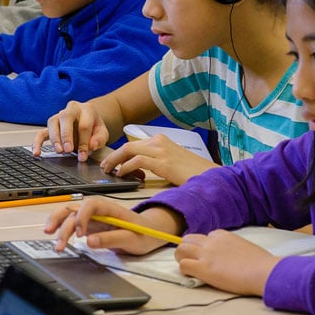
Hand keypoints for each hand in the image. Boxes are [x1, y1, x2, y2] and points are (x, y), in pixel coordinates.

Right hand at [32, 101, 108, 161]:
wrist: (88, 120)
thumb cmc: (94, 127)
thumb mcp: (102, 132)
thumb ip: (100, 139)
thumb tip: (92, 146)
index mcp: (87, 109)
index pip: (84, 125)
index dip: (84, 141)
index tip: (83, 155)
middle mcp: (71, 109)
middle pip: (66, 118)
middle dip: (66, 135)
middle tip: (68, 149)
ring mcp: (59, 116)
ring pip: (52, 123)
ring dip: (54, 138)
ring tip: (59, 151)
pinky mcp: (51, 125)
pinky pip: (41, 132)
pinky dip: (37, 142)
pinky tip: (37, 153)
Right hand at [43, 197, 179, 254]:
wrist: (151, 233)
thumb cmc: (145, 233)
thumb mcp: (132, 238)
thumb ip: (112, 239)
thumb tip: (91, 241)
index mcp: (111, 208)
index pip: (90, 205)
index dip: (82, 217)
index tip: (80, 234)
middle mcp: (99, 211)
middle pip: (75, 208)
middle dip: (61, 220)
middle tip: (53, 235)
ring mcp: (93, 219)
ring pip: (70, 216)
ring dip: (58, 225)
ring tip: (53, 239)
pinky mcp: (91, 227)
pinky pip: (73, 225)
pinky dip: (63, 230)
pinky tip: (58, 239)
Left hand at [100, 134, 218, 184]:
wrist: (209, 174)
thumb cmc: (192, 171)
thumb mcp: (172, 160)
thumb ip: (156, 160)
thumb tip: (139, 168)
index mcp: (161, 140)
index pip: (134, 143)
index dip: (120, 153)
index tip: (112, 162)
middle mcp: (159, 142)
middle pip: (128, 145)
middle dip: (113, 156)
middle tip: (105, 167)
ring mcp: (161, 151)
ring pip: (129, 151)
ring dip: (115, 161)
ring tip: (109, 171)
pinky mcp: (162, 162)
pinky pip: (137, 161)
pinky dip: (126, 167)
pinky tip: (122, 174)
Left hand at [175, 230, 280, 295]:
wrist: (262, 271)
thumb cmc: (260, 263)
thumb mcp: (244, 246)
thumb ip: (232, 247)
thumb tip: (231, 257)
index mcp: (223, 235)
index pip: (206, 236)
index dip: (204, 246)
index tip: (208, 254)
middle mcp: (212, 242)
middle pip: (189, 239)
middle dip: (187, 248)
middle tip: (190, 259)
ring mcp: (206, 254)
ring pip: (181, 249)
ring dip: (181, 257)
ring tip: (186, 267)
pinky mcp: (203, 269)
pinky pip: (183, 265)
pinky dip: (184, 270)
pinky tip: (191, 276)